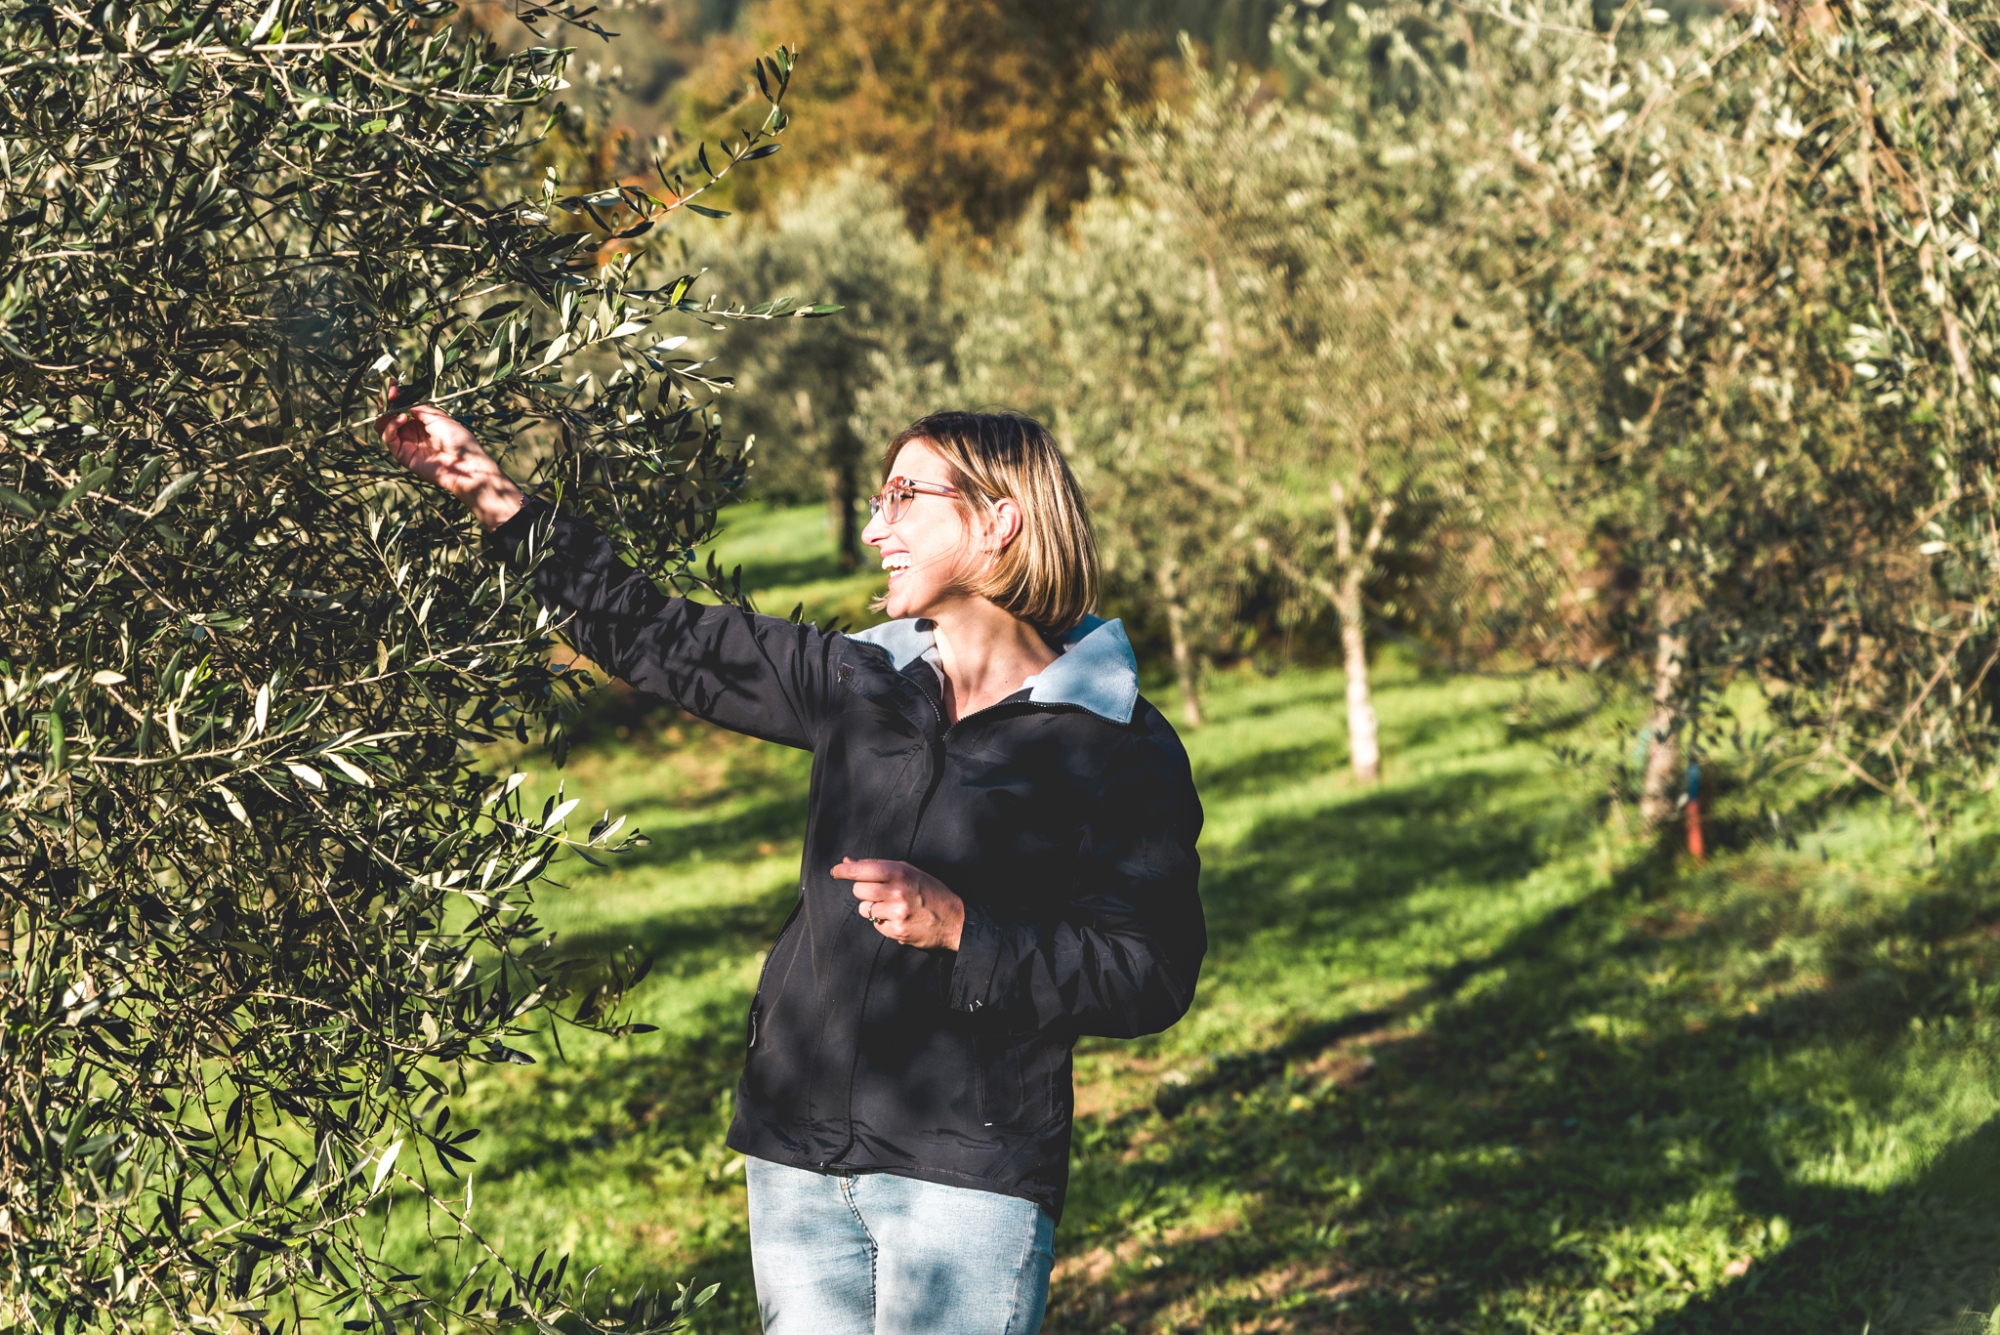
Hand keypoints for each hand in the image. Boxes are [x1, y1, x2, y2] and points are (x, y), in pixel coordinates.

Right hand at [377, 396, 523, 529]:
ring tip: (397, 409)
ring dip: (387, 415)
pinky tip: (401, 418)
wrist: (465, 462)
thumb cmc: (458, 439)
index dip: (395, 397)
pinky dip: (391, 426)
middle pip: (390, 417)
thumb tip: (404, 402)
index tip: (391, 384)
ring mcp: (407, 444)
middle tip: (388, 393)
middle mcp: (413, 432)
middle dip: (387, 403)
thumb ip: (419, 409)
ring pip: (385, 427)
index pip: (402, 408)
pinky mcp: (404, 455)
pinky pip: (389, 439)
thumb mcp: (438, 417)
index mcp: (423, 422)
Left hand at [832, 858, 964, 950]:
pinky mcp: (897, 931)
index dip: (844, 871)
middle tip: (879, 892)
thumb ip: (878, 866)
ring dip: (874, 908)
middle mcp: (897, 891)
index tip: (835, 871)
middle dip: (864, 891)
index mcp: (900, 872)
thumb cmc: (930, 891)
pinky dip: (883, 922)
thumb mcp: (909, 871)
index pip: (861, 870)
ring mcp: (897, 913)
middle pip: (859, 890)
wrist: (955, 919)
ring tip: (893, 907)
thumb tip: (847, 861)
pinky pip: (876, 925)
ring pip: (865, 909)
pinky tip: (899, 919)